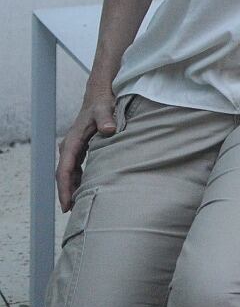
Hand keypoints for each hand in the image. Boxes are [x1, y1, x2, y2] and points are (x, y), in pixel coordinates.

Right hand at [57, 90, 116, 210]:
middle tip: (72, 211)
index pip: (65, 170)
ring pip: (70, 173)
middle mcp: (69, 146)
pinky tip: (86, 188)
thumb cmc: (102, 103)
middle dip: (66, 193)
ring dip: (72, 187)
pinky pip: (76, 168)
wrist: (99, 94)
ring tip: (79, 205)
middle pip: (64, 175)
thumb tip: (109, 130)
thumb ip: (106, 118)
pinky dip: (79, 179)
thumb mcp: (104, 109)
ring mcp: (74, 148)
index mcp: (72, 142)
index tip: (67, 204)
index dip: (65, 188)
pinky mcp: (81, 147)